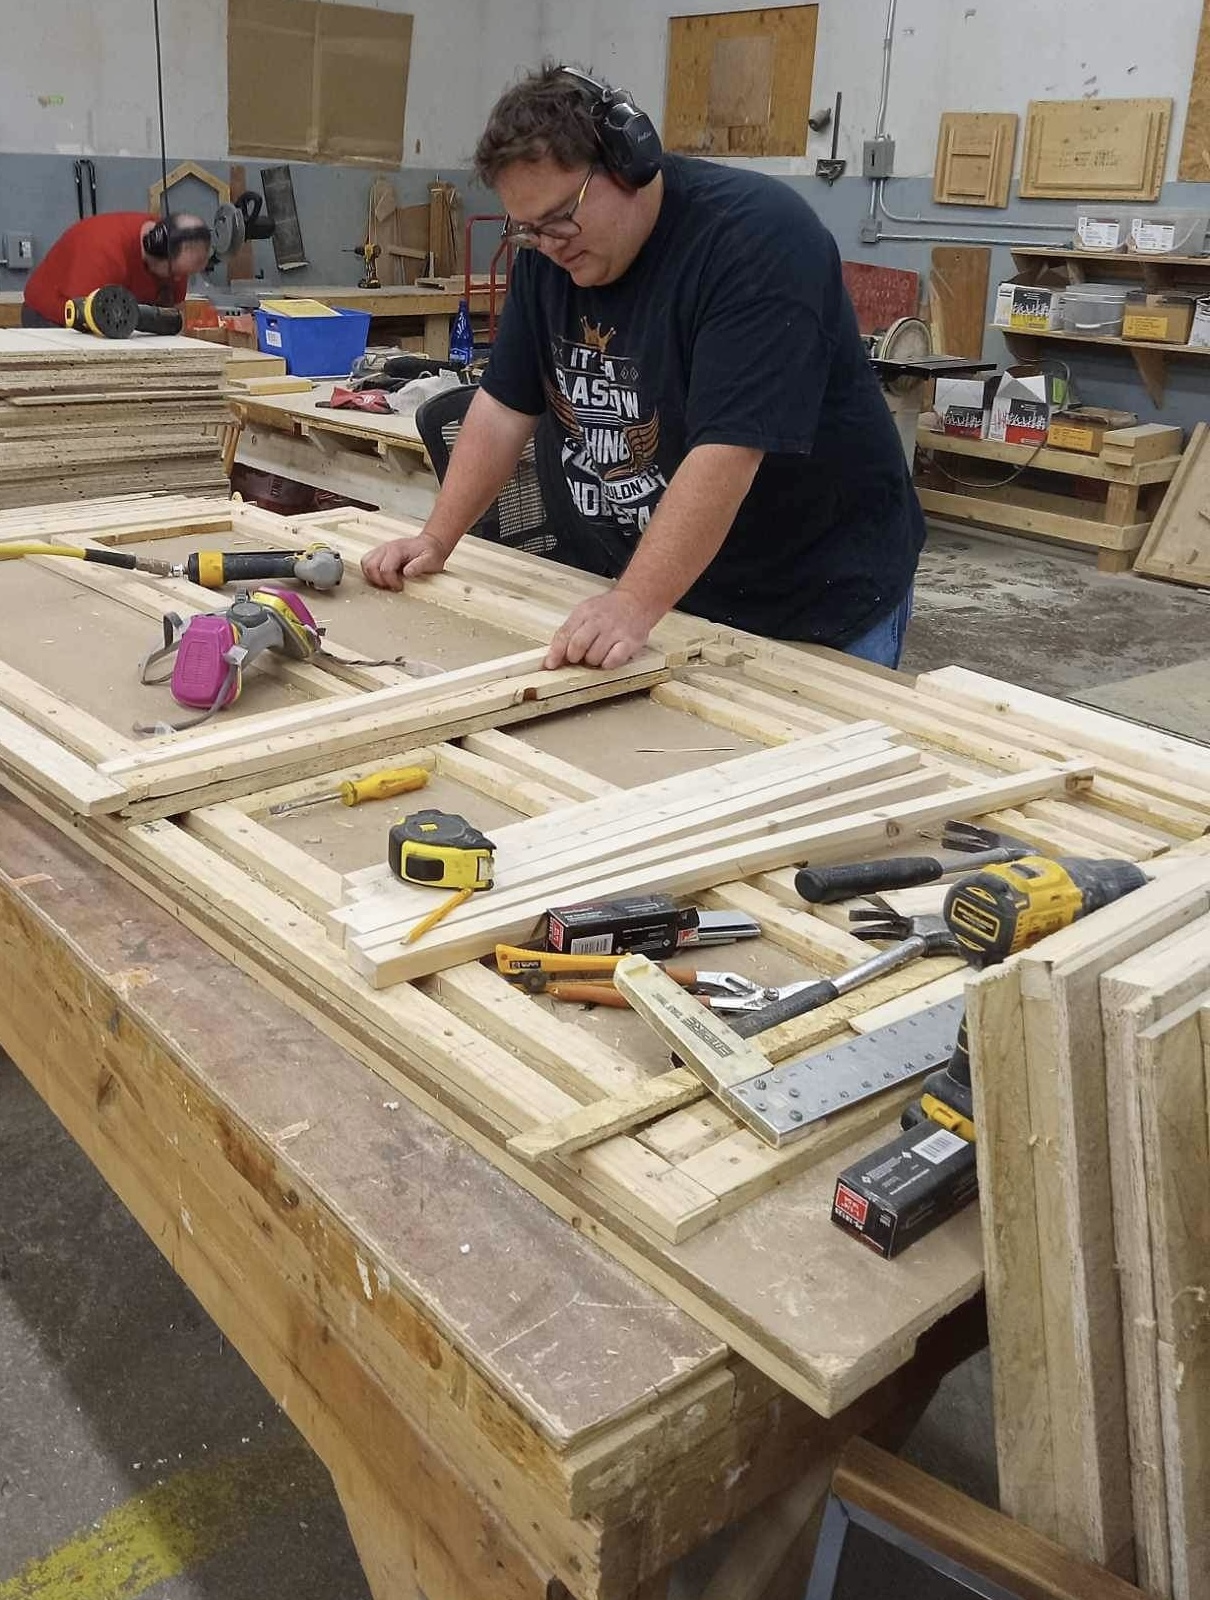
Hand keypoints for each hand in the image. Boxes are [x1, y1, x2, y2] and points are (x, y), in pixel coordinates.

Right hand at [360, 531, 449, 589]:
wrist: (429, 544)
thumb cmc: (430, 553)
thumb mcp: (431, 560)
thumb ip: (420, 566)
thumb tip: (407, 573)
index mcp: (397, 549)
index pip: (385, 569)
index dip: (391, 582)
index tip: (400, 587)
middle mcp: (386, 548)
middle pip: (370, 566)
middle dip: (379, 581)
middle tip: (392, 586)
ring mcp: (381, 550)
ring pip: (365, 564)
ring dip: (373, 577)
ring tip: (386, 583)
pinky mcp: (379, 554)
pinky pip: (366, 563)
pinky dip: (371, 573)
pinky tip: (382, 578)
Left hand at [544, 591, 658, 670]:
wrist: (636, 600)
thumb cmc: (608, 610)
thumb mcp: (585, 612)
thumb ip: (570, 631)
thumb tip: (554, 656)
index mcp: (584, 613)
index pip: (564, 634)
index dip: (555, 653)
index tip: (550, 665)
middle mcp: (599, 621)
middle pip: (578, 646)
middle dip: (574, 657)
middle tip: (579, 657)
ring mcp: (615, 631)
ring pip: (594, 657)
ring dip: (592, 661)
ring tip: (598, 653)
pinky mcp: (630, 642)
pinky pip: (613, 661)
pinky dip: (607, 664)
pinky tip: (609, 657)